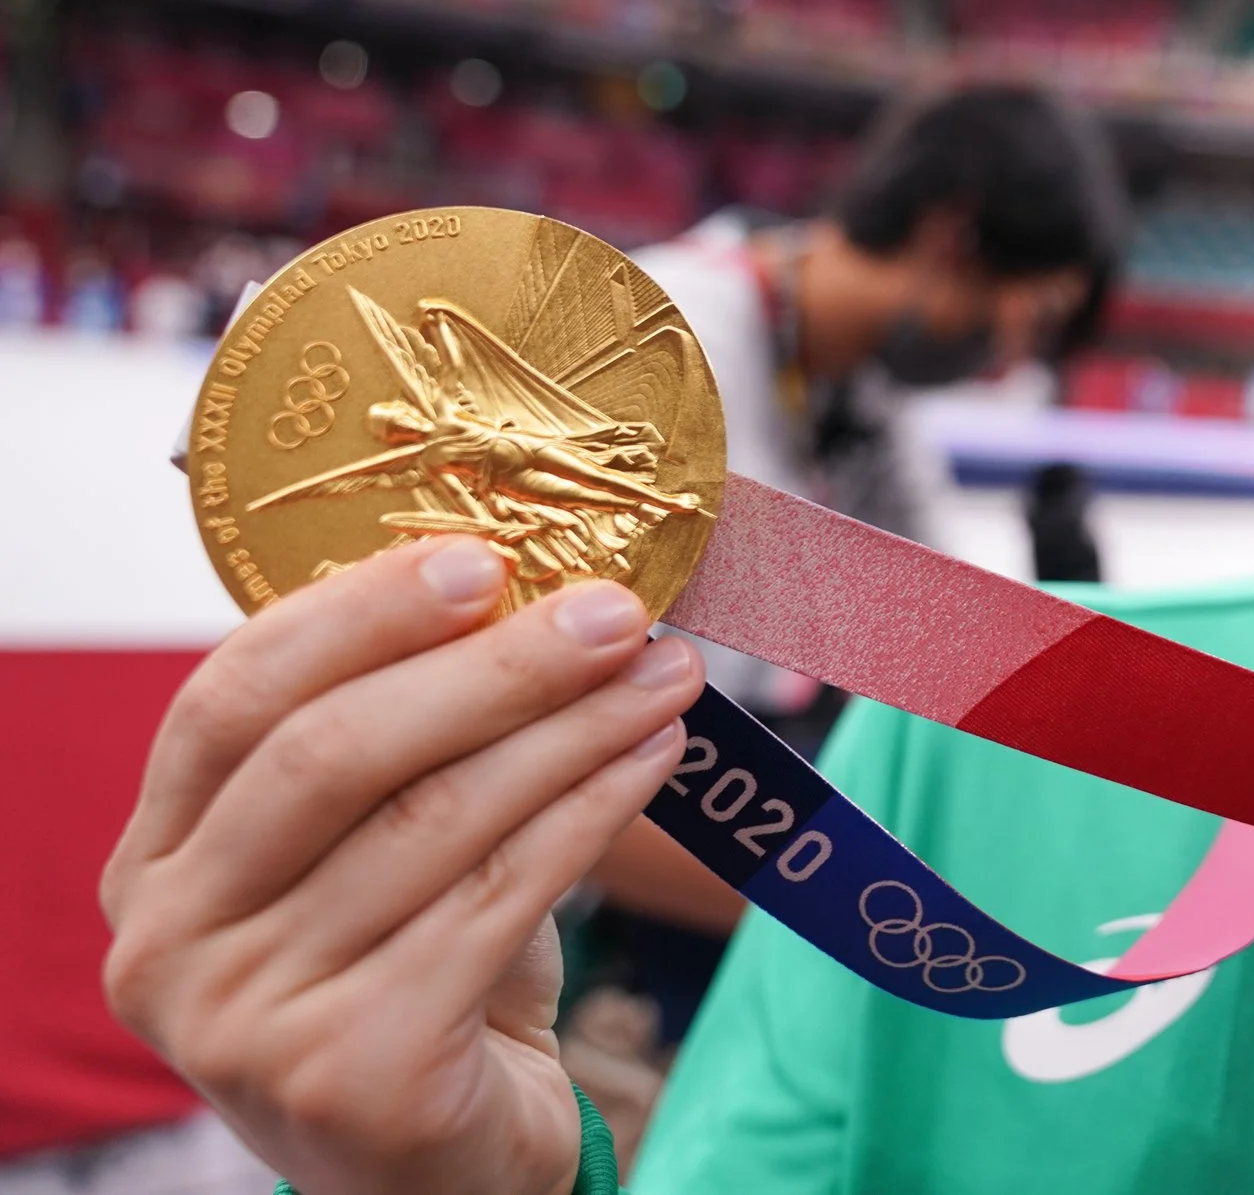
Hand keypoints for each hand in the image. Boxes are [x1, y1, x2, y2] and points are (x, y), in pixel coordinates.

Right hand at [100, 538, 704, 1194]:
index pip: (231, 698)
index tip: (481, 555)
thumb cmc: (416, 975)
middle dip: (492, 665)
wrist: (445, 1165)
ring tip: (665, 674)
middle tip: (612, 610)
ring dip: (572, 729)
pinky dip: (593, 812)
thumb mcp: (376, 853)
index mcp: (153, 862)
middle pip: (334, 752)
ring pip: (436, 822)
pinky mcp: (350, 1075)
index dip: (357, 614)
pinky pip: (499, 902)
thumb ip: (405, 738)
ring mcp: (244, 1020)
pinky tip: (654, 757)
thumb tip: (542, 584)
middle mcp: (168, 943)